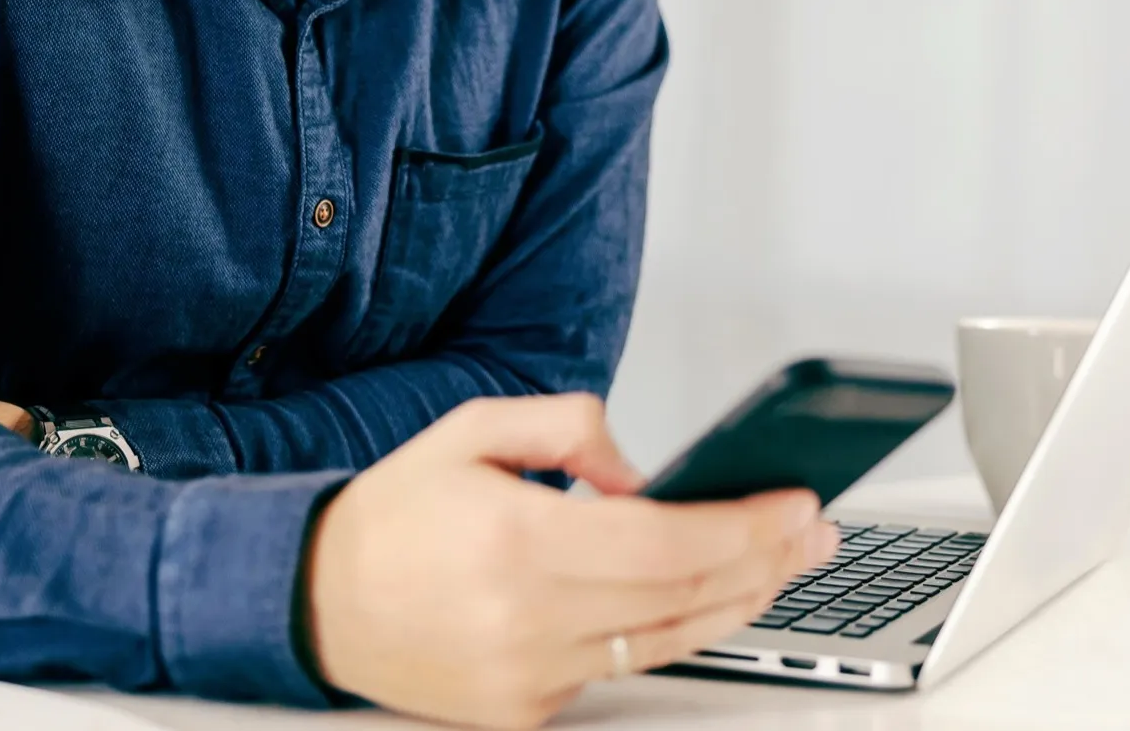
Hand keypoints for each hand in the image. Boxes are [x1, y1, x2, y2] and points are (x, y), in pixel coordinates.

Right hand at [304, 394, 836, 728]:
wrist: (315, 600)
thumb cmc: (397, 514)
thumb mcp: (475, 427)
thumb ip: (571, 427)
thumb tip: (646, 473)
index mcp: (518, 541)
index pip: (668, 544)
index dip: (746, 527)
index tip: (797, 506)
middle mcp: (526, 619)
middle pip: (684, 598)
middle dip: (766, 562)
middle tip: (814, 533)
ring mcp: (527, 677)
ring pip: (667, 642)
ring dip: (738, 603)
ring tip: (782, 565)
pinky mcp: (523, 714)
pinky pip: (620, 669)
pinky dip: (668, 632)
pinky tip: (706, 600)